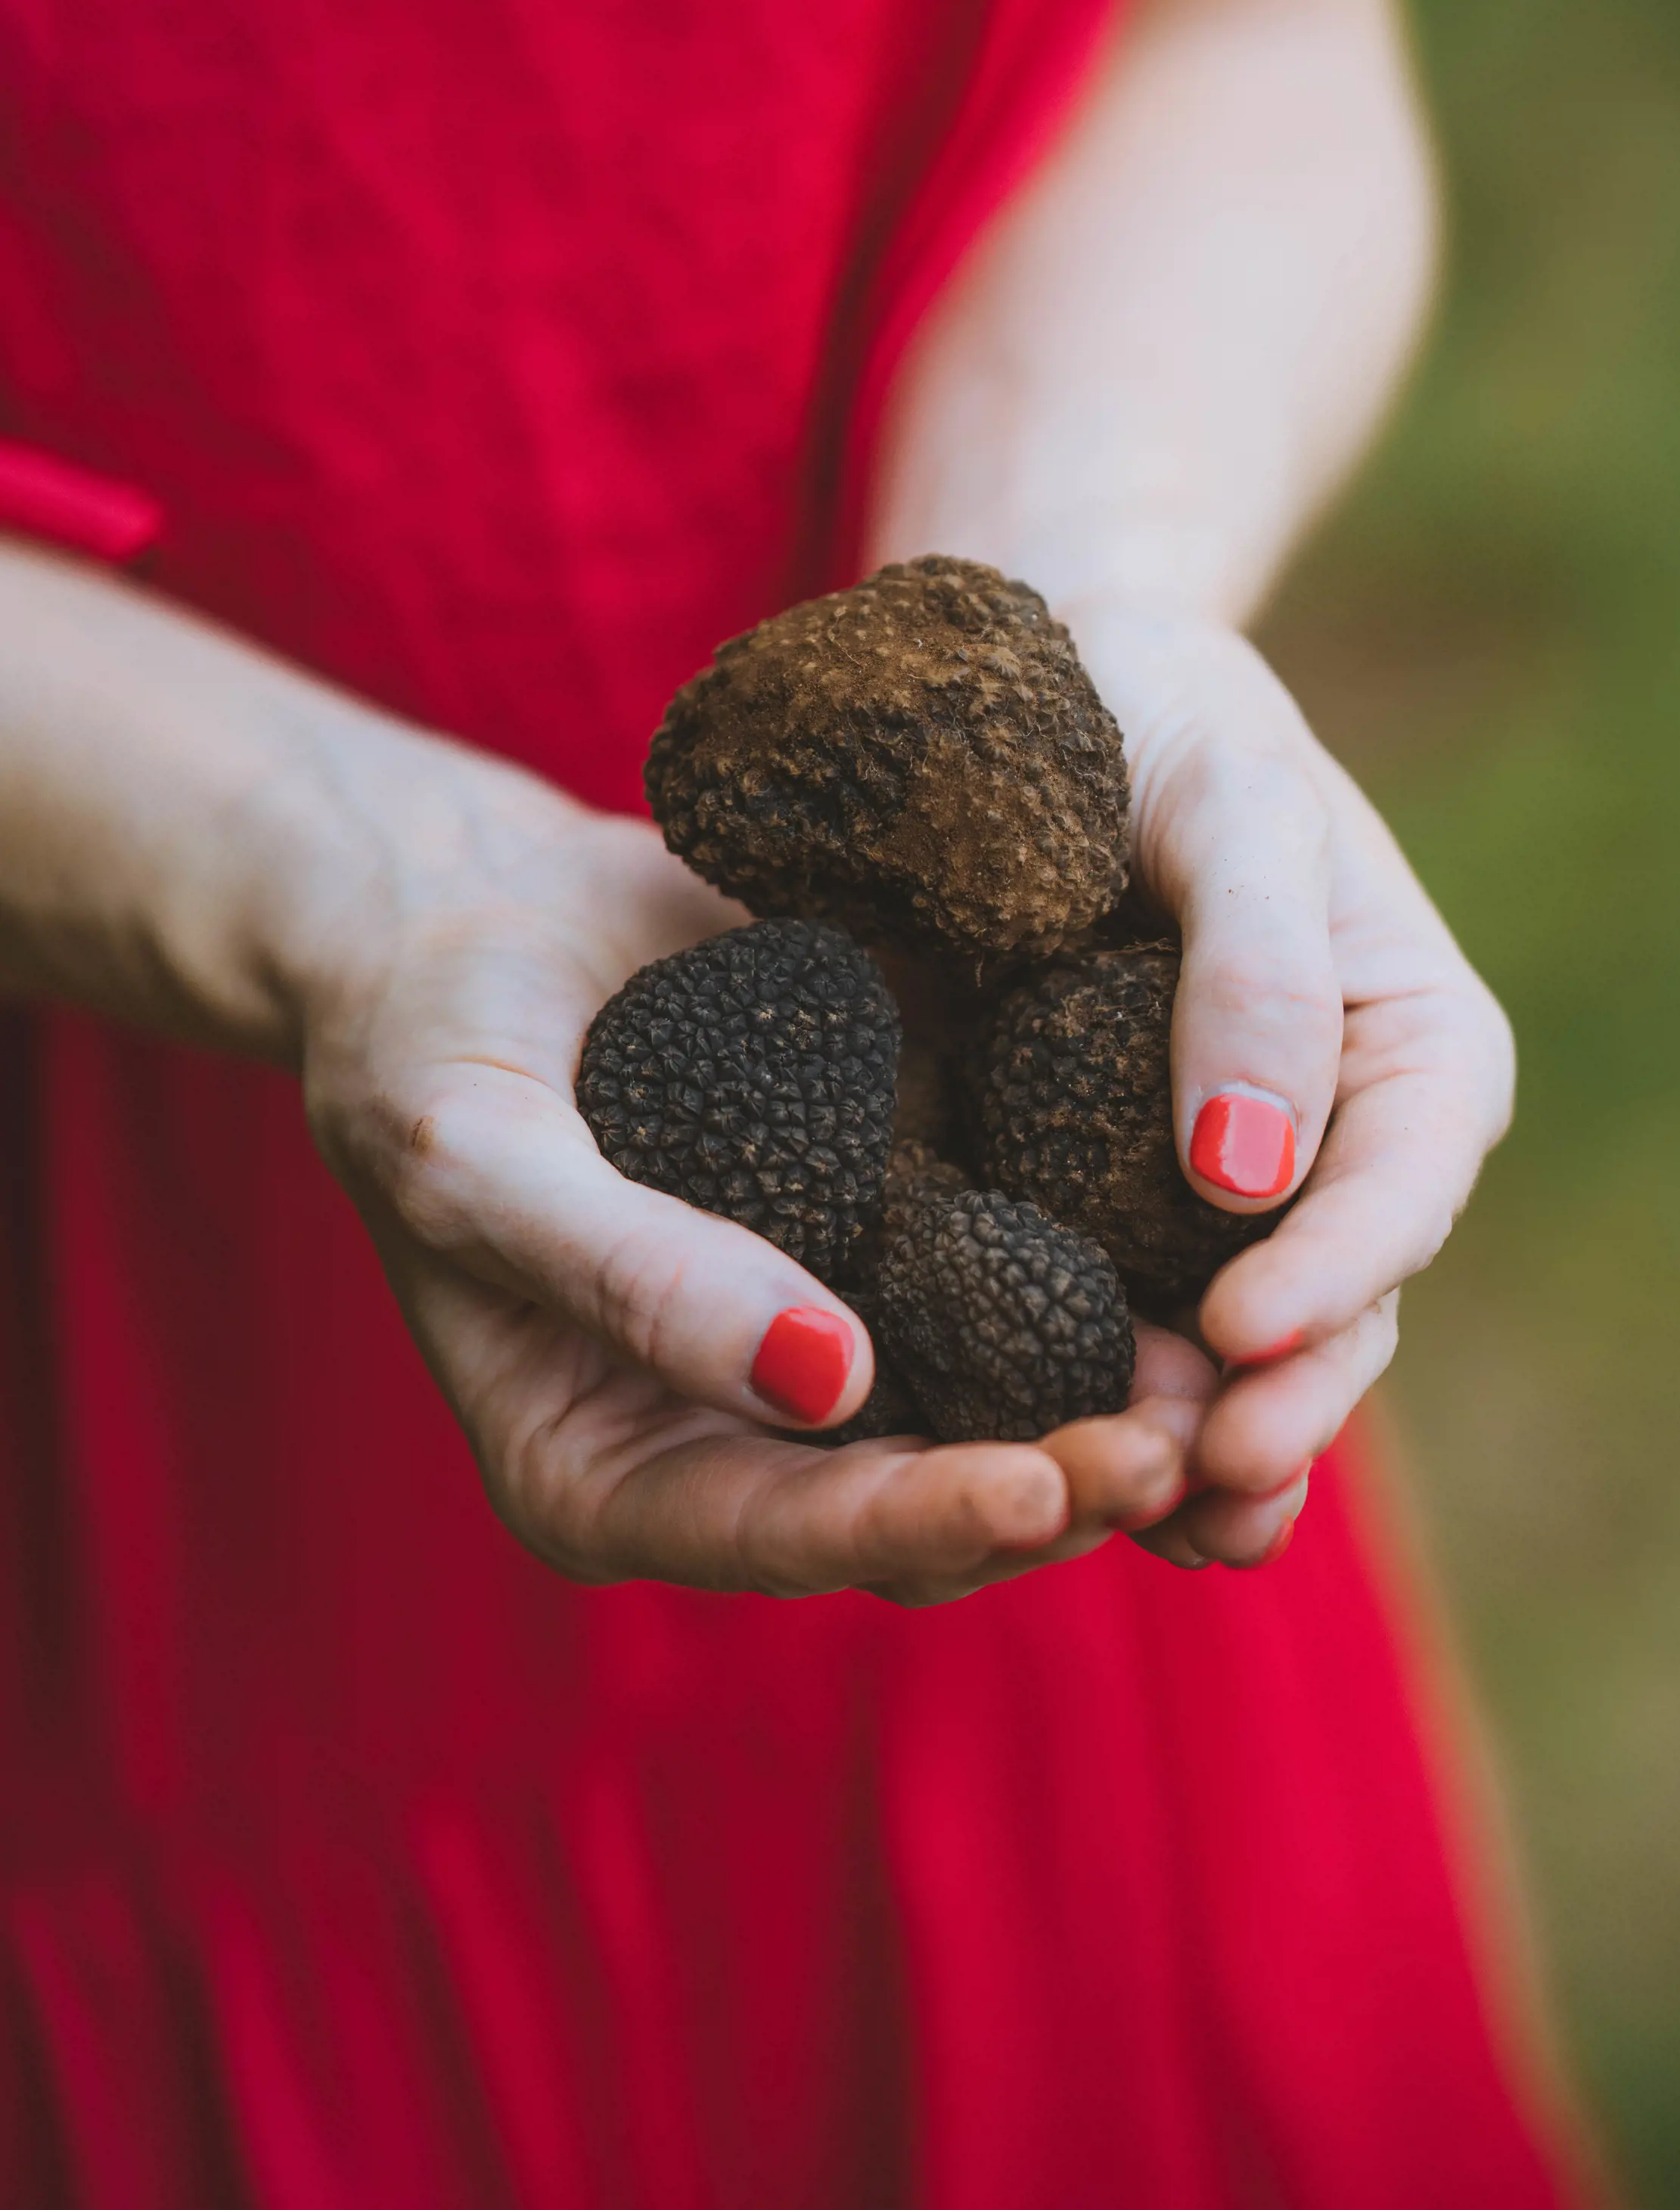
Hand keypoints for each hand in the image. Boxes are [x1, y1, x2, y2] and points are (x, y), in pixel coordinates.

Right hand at [299, 771, 1185, 1603]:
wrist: (477, 922)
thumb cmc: (428, 1043)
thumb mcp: (483, 1152)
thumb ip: (630, 1276)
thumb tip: (827, 1382)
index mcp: (610, 1470)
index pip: (778, 1534)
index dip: (915, 1522)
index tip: (1042, 1488)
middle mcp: (733, 1438)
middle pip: (913, 1506)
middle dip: (1052, 1488)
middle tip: (1186, 1445)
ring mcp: (825, 1347)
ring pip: (990, 1421)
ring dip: (1111, 1414)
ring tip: (1236, 1383)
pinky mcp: (893, 1243)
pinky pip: (1010, 1294)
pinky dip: (1105, 1298)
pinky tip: (1208, 1272)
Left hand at [1053, 605, 1514, 1568]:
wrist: (1050, 695)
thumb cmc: (1159, 714)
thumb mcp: (1230, 803)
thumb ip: (1257, 970)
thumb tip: (1249, 1173)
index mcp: (1409, 1053)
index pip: (1398, 1186)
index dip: (1334, 1272)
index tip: (1240, 1333)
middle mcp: (1333, 1148)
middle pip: (1335, 1306)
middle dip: (1278, 1401)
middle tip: (1203, 1477)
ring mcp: (1222, 1199)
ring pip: (1238, 1353)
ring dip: (1201, 1442)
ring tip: (1143, 1518)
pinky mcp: (1106, 1213)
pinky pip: (1123, 1324)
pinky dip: (1104, 1402)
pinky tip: (1051, 1478)